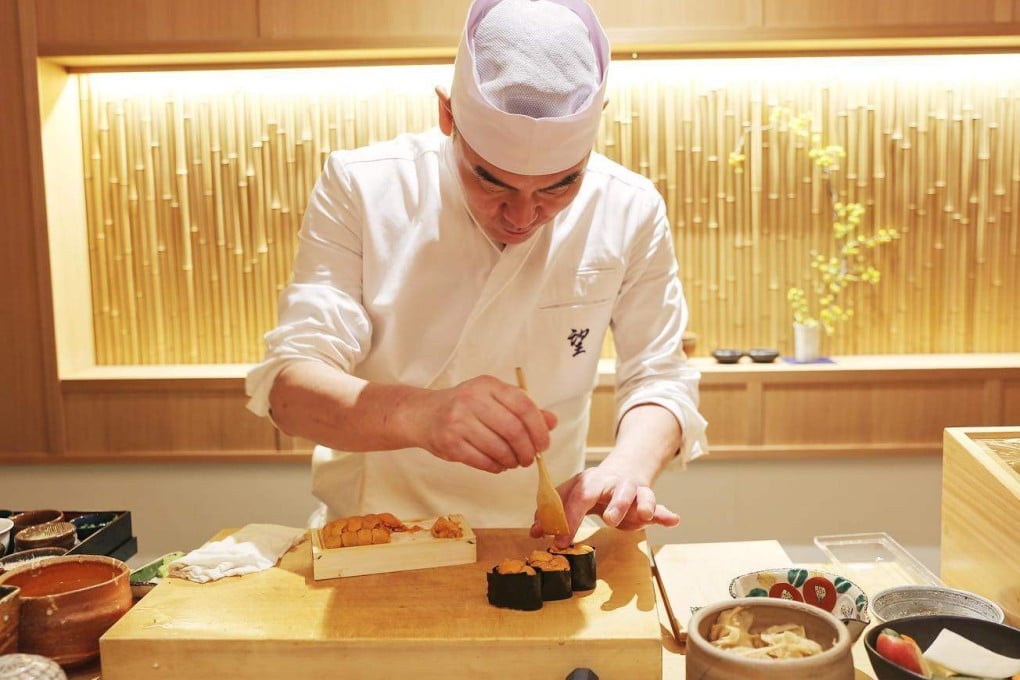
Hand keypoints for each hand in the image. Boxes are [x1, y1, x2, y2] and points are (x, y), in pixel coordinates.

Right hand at [415, 375, 557, 473]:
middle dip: (527, 450)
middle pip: (513, 430)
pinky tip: (499, 465)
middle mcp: (471, 400)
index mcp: (487, 385)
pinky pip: (482, 460)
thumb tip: (551, 422)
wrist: (422, 414)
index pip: (523, 405)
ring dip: (512, 460)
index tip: (544, 444)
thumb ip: (523, 409)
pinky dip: (496, 466)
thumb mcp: (492, 399)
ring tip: (514, 462)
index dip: (539, 428)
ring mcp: (458, 421)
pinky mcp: (449, 443)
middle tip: (530, 458)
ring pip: (499, 448)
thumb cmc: (464, 407)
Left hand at [529, 461, 678, 547]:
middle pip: (613, 490)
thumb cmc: (592, 491)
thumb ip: (554, 515)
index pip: (577, 497)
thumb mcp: (571, 497)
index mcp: (588, 481)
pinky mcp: (647, 499)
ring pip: (638, 494)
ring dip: (641, 505)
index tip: (560, 541)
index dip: (568, 519)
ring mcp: (631, 490)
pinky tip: (672, 520)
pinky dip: (665, 514)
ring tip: (644, 516)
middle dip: (612, 504)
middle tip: (609, 521)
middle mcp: (611, 483)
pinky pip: (658, 506)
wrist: (621, 471)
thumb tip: (534, 532)